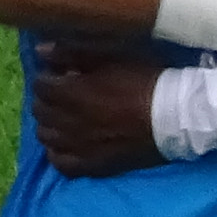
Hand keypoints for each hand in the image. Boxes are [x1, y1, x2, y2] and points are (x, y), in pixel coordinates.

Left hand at [30, 46, 168, 176]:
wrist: (176, 117)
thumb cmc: (146, 81)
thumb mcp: (111, 57)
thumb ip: (72, 53)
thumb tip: (41, 51)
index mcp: (72, 92)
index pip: (40, 85)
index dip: (48, 78)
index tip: (61, 75)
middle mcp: (69, 121)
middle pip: (40, 111)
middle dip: (47, 100)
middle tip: (62, 95)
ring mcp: (79, 146)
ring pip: (46, 136)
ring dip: (51, 124)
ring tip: (64, 118)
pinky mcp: (92, 165)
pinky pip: (60, 163)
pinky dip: (58, 152)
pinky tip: (67, 144)